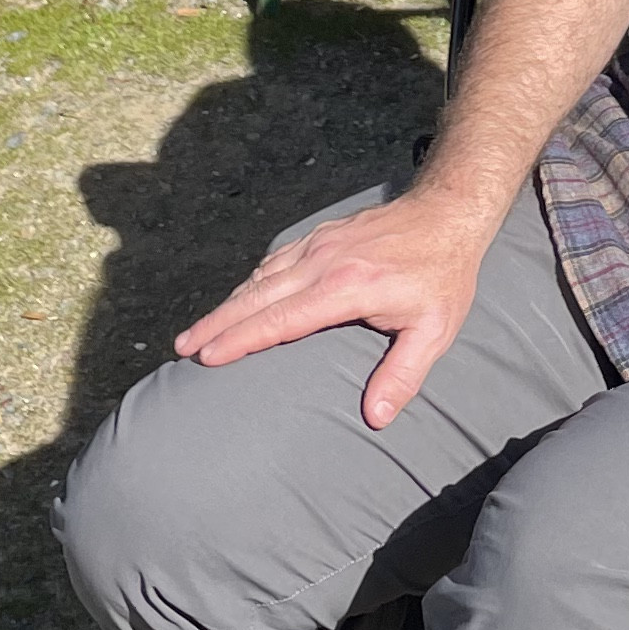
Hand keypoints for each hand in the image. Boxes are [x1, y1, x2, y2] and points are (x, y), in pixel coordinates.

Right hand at [173, 185, 491, 428]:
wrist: (447, 211)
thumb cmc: (443, 276)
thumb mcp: (434, 330)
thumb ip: (402, 374)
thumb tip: (375, 418)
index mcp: (346, 287)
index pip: (281, 319)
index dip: (241, 339)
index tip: (207, 357)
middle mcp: (323, 262)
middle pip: (257, 297)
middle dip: (216, 323)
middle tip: (181, 348)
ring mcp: (318, 245)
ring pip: (260, 277)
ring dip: (227, 305)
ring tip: (196, 332)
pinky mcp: (320, 237)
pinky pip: (275, 262)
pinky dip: (250, 284)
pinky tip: (238, 300)